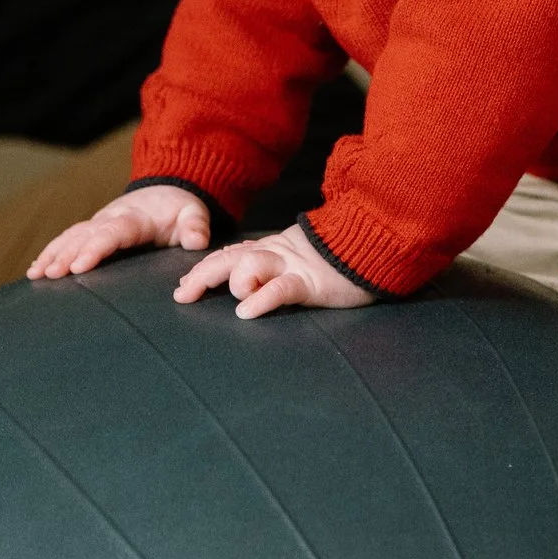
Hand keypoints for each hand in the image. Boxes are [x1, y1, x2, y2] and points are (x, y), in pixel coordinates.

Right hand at [26, 184, 210, 279]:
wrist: (164, 191)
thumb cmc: (179, 208)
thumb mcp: (193, 213)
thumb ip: (196, 226)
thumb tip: (196, 241)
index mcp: (134, 218)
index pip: (111, 233)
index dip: (95, 249)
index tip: (79, 266)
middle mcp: (109, 219)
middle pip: (83, 237)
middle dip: (65, 255)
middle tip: (49, 275)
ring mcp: (98, 223)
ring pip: (70, 237)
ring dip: (52, 254)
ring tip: (34, 274)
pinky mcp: (91, 230)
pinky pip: (67, 239)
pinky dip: (50, 252)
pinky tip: (36, 270)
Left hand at [174, 223, 374, 318]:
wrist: (375, 246)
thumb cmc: (340, 260)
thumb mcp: (301, 259)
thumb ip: (276, 266)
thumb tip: (249, 281)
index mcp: (273, 249)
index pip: (229, 255)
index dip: (203, 268)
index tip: (183, 287)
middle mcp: (276, 254)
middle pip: (227, 259)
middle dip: (201, 277)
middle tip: (182, 297)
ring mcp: (293, 266)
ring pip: (249, 267)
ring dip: (237, 284)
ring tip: (239, 301)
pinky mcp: (311, 282)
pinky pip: (280, 288)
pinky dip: (261, 299)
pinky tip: (247, 312)